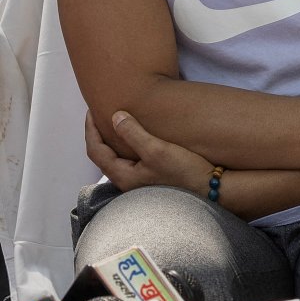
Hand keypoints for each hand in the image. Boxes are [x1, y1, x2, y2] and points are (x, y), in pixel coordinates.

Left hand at [86, 111, 212, 195]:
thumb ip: (134, 133)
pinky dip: (127, 145)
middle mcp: (126, 181)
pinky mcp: (151, 179)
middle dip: (99, 134)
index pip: (95, 150)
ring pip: (117, 158)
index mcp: (122, 175)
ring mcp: (138, 182)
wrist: (209, 190)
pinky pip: (130, 159)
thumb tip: (115, 116)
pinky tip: (137, 138)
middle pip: (103, 155)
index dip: (90, 129)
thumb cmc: (182, 172)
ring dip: (113, 140)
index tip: (92, 110)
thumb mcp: (157, 150)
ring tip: (117, 123)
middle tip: (101, 114)